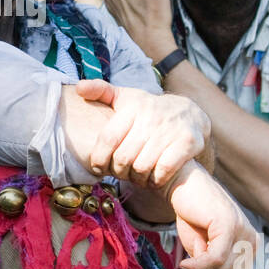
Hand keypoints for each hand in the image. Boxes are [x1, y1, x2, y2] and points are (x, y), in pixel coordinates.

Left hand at [75, 79, 213, 185]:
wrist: (190, 113)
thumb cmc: (149, 109)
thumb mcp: (126, 97)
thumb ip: (101, 91)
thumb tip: (78, 88)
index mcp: (133, 107)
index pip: (108, 138)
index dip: (99, 159)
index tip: (98, 168)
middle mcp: (151, 117)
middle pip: (123, 158)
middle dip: (118, 171)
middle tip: (120, 173)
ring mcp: (170, 130)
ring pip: (142, 167)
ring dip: (136, 179)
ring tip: (135, 177)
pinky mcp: (187, 142)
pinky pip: (163, 170)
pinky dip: (155, 180)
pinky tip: (153, 178)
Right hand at [165, 164, 258, 268]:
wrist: (182, 186)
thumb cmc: (192, 217)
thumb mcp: (200, 253)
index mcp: (250, 248)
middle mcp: (251, 240)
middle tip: (194, 261)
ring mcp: (242, 232)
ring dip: (201, 268)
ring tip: (193, 249)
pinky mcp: (228, 225)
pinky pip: (215, 259)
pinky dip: (197, 265)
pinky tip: (184, 263)